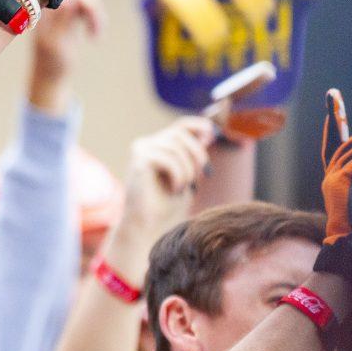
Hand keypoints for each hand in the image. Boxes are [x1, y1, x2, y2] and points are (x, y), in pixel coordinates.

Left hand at [29, 0, 103, 112]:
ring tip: (97, 36)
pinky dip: (96, 20)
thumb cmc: (51, 64)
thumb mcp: (58, 44)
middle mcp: (51, 7)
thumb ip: (63, 19)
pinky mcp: (70, 18)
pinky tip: (95, 36)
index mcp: (44, 11)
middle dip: (92, 10)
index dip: (83, 0)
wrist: (50, 78)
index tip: (90, 18)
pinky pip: (88, 9)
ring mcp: (61, 11)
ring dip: (96, 16)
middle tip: (97, 32)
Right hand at [119, 117, 213, 236]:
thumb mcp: (186, 173)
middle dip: (196, 153)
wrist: (148, 225)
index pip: (180, 125)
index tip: (211, 134)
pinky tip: (175, 189)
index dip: (198, 126)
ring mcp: (140, 151)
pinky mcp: (139, 162)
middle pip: (180, 134)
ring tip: (184, 187)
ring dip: (188, 169)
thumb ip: (192, 154)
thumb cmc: (166, 203)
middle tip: (201, 175)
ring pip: (176, 147)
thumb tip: (208, 133)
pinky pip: (169, 159)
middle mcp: (145, 144)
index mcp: (155, 145)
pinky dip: (178, 175)